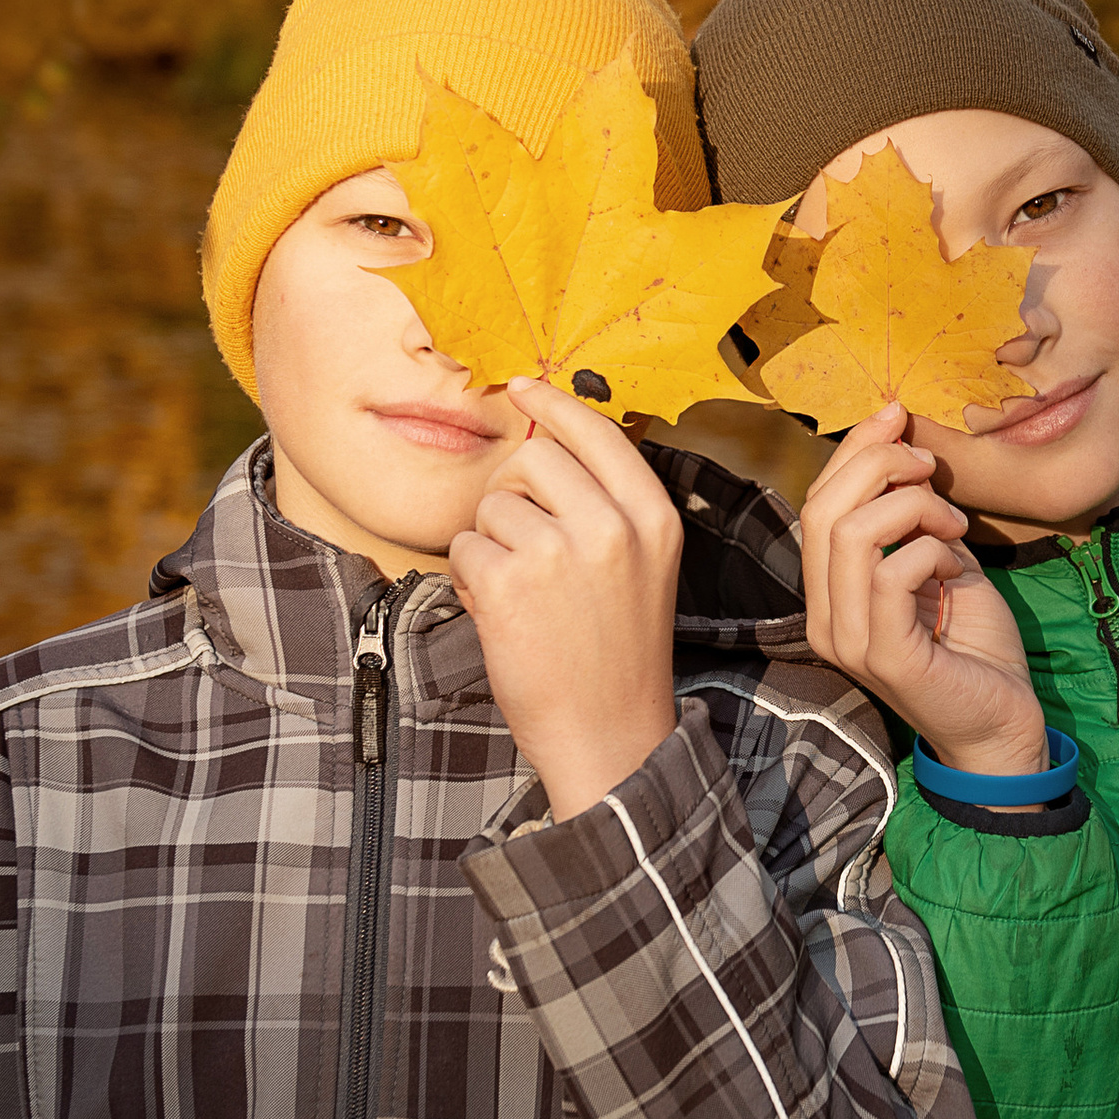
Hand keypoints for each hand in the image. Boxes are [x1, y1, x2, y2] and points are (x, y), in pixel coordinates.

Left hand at [450, 378, 681, 819]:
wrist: (609, 733)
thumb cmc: (619, 653)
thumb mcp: (645, 566)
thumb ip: (609, 506)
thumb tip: (545, 445)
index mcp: (653, 517)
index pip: (597, 432)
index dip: (553, 404)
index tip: (522, 386)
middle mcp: (612, 525)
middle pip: (533, 460)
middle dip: (514, 494)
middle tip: (523, 543)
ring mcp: (558, 552)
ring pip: (493, 504)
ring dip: (492, 542)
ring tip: (522, 592)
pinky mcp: (508, 582)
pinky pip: (465, 547)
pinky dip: (472, 578)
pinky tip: (502, 614)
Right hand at [801, 402, 1049, 789]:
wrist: (1003, 723)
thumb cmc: (974, 645)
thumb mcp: (939, 561)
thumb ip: (913, 515)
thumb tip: (901, 436)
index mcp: (829, 594)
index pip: (817, 504)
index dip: (853, 450)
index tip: (898, 415)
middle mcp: (825, 618)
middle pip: (823, 509)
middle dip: (878, 464)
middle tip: (932, 466)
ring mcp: (848, 639)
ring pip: (852, 533)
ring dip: (913, 508)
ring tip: (953, 525)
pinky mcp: (883, 655)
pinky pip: (891, 572)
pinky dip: (931, 550)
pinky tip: (958, 566)